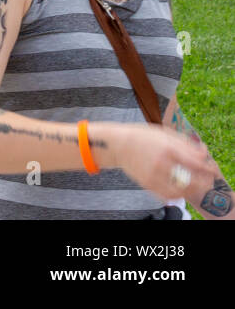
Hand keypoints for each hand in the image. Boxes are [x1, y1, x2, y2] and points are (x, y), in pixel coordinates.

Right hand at [101, 122, 220, 200]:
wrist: (117, 144)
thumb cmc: (143, 136)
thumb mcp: (165, 133)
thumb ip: (185, 143)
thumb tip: (204, 153)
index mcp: (167, 148)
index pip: (195, 162)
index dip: (207, 167)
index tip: (211, 168)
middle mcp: (161, 163)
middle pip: (191, 179)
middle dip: (203, 181)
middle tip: (205, 178)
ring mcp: (153, 175)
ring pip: (181, 190)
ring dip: (192, 190)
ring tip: (194, 185)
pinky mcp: (147, 184)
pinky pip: (168, 195)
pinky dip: (178, 194)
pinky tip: (180, 189)